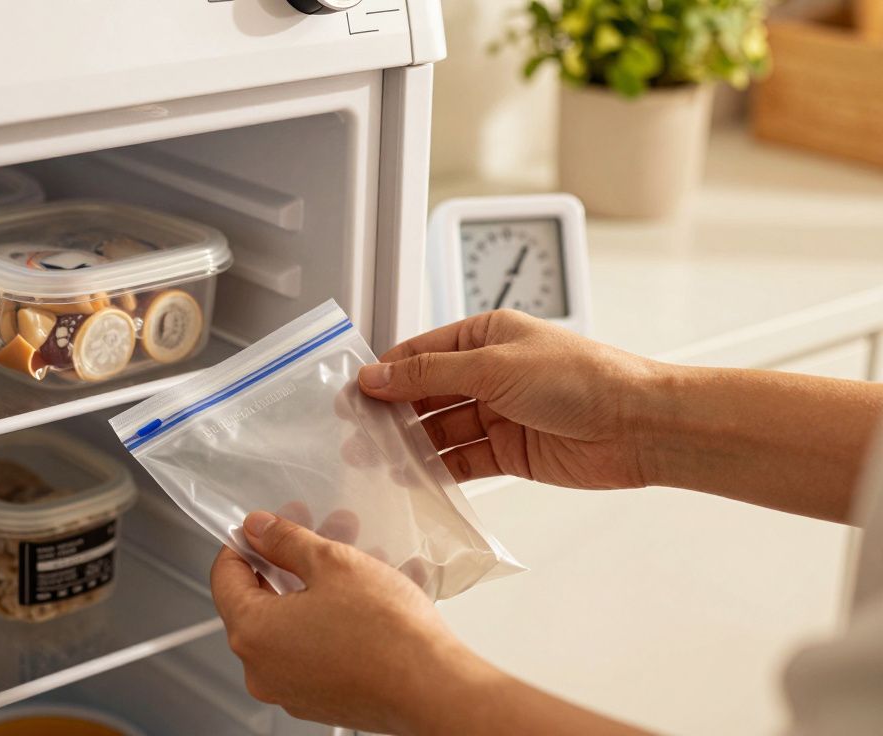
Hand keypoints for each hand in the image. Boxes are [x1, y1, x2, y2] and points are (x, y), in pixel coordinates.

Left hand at [210, 510, 473, 734]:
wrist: (433, 689)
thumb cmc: (387, 635)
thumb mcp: (331, 563)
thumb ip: (286, 541)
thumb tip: (260, 529)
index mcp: (252, 633)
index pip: (224, 576)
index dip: (244, 543)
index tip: (263, 528)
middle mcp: (262, 669)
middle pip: (260, 599)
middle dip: (290, 560)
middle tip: (317, 533)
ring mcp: (290, 688)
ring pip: (291, 622)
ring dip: (316, 585)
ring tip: (353, 557)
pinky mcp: (320, 698)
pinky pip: (313, 647)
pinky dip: (329, 618)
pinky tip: (364, 594)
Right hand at [359, 309, 659, 489]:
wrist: (639, 426)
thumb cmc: (583, 379)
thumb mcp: (494, 366)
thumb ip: (430, 373)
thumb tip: (378, 374)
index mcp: (486, 337)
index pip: (421, 353)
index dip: (387, 373)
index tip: (353, 394)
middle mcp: (490, 373)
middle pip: (426, 394)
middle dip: (393, 414)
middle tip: (357, 434)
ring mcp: (499, 414)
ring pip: (440, 430)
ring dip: (412, 446)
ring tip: (378, 462)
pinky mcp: (510, 452)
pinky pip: (462, 460)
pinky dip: (438, 470)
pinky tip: (415, 479)